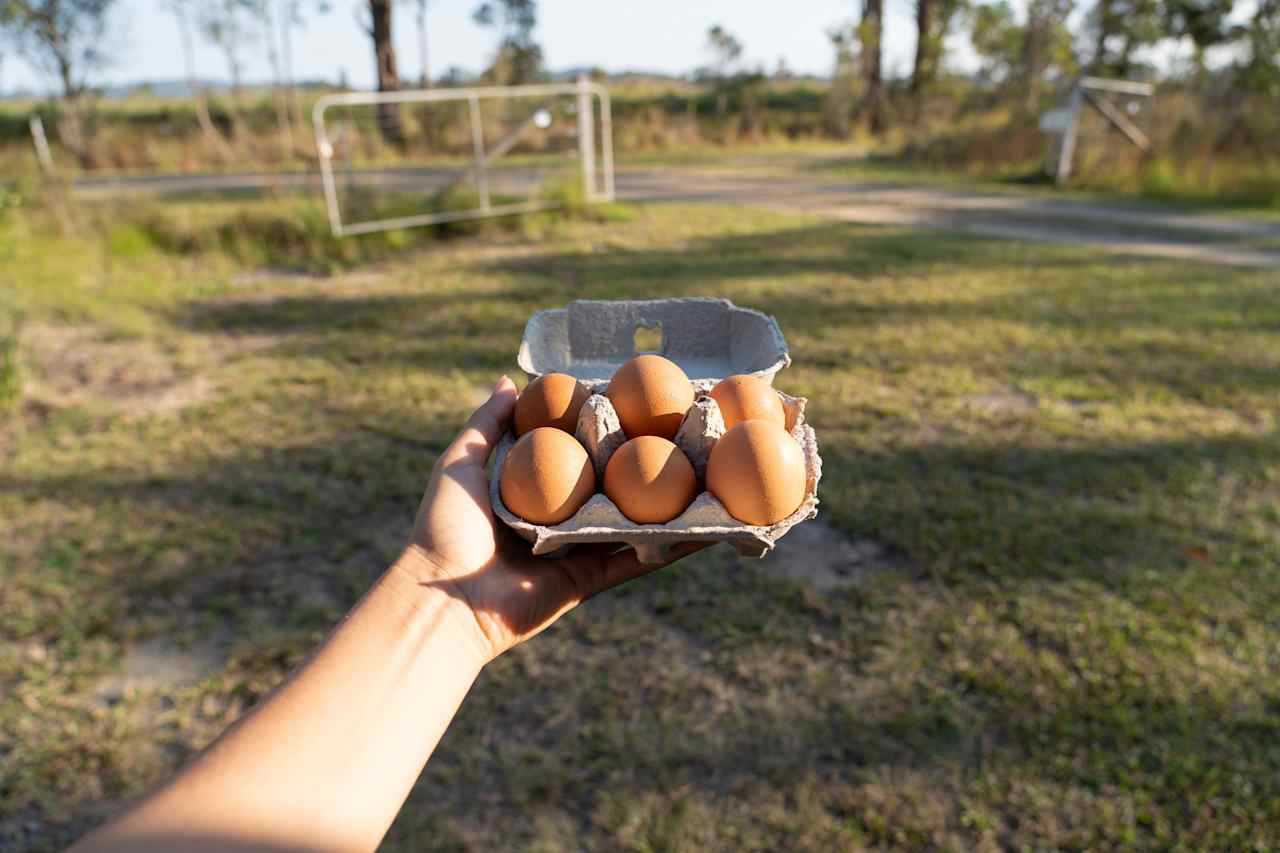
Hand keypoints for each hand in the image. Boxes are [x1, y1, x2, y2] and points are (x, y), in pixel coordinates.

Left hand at [400, 376, 703, 661]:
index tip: (643, 405)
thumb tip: (511, 381)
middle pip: (616, 487)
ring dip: (674, 508)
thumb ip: (487, 425)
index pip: (581, 454)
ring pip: (636, 524)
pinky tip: (710, 531)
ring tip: (715, 482)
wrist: (443, 596)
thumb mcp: (460, 463)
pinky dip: (673, 549)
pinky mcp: (589, 581)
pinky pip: (636, 561)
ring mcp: (577, 551)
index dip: (610, 431)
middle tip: (691, 438)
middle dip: (653, 468)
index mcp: (534, 490)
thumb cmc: (445, 526)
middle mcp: (561, 519)